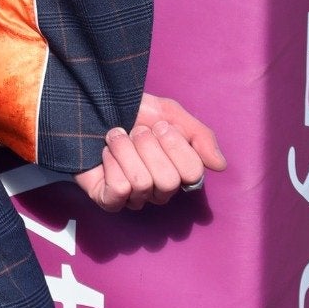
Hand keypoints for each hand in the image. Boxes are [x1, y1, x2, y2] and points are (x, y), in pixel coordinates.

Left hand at [73, 93, 227, 211]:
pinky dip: (110, 163)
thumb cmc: (130, 112)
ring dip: (125, 149)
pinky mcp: (108, 201)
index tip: (159, 125)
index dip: (174, 144)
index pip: (192, 173)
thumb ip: (199, 136)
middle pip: (167, 181)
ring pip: (142, 183)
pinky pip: (119, 190)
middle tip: (135, 131)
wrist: (89, 106)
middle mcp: (160, 190)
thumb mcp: (169, 114)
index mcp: (179, 171)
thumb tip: (220, 165)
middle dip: (147, 146)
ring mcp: (134, 198)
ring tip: (116, 136)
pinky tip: (104, 153)